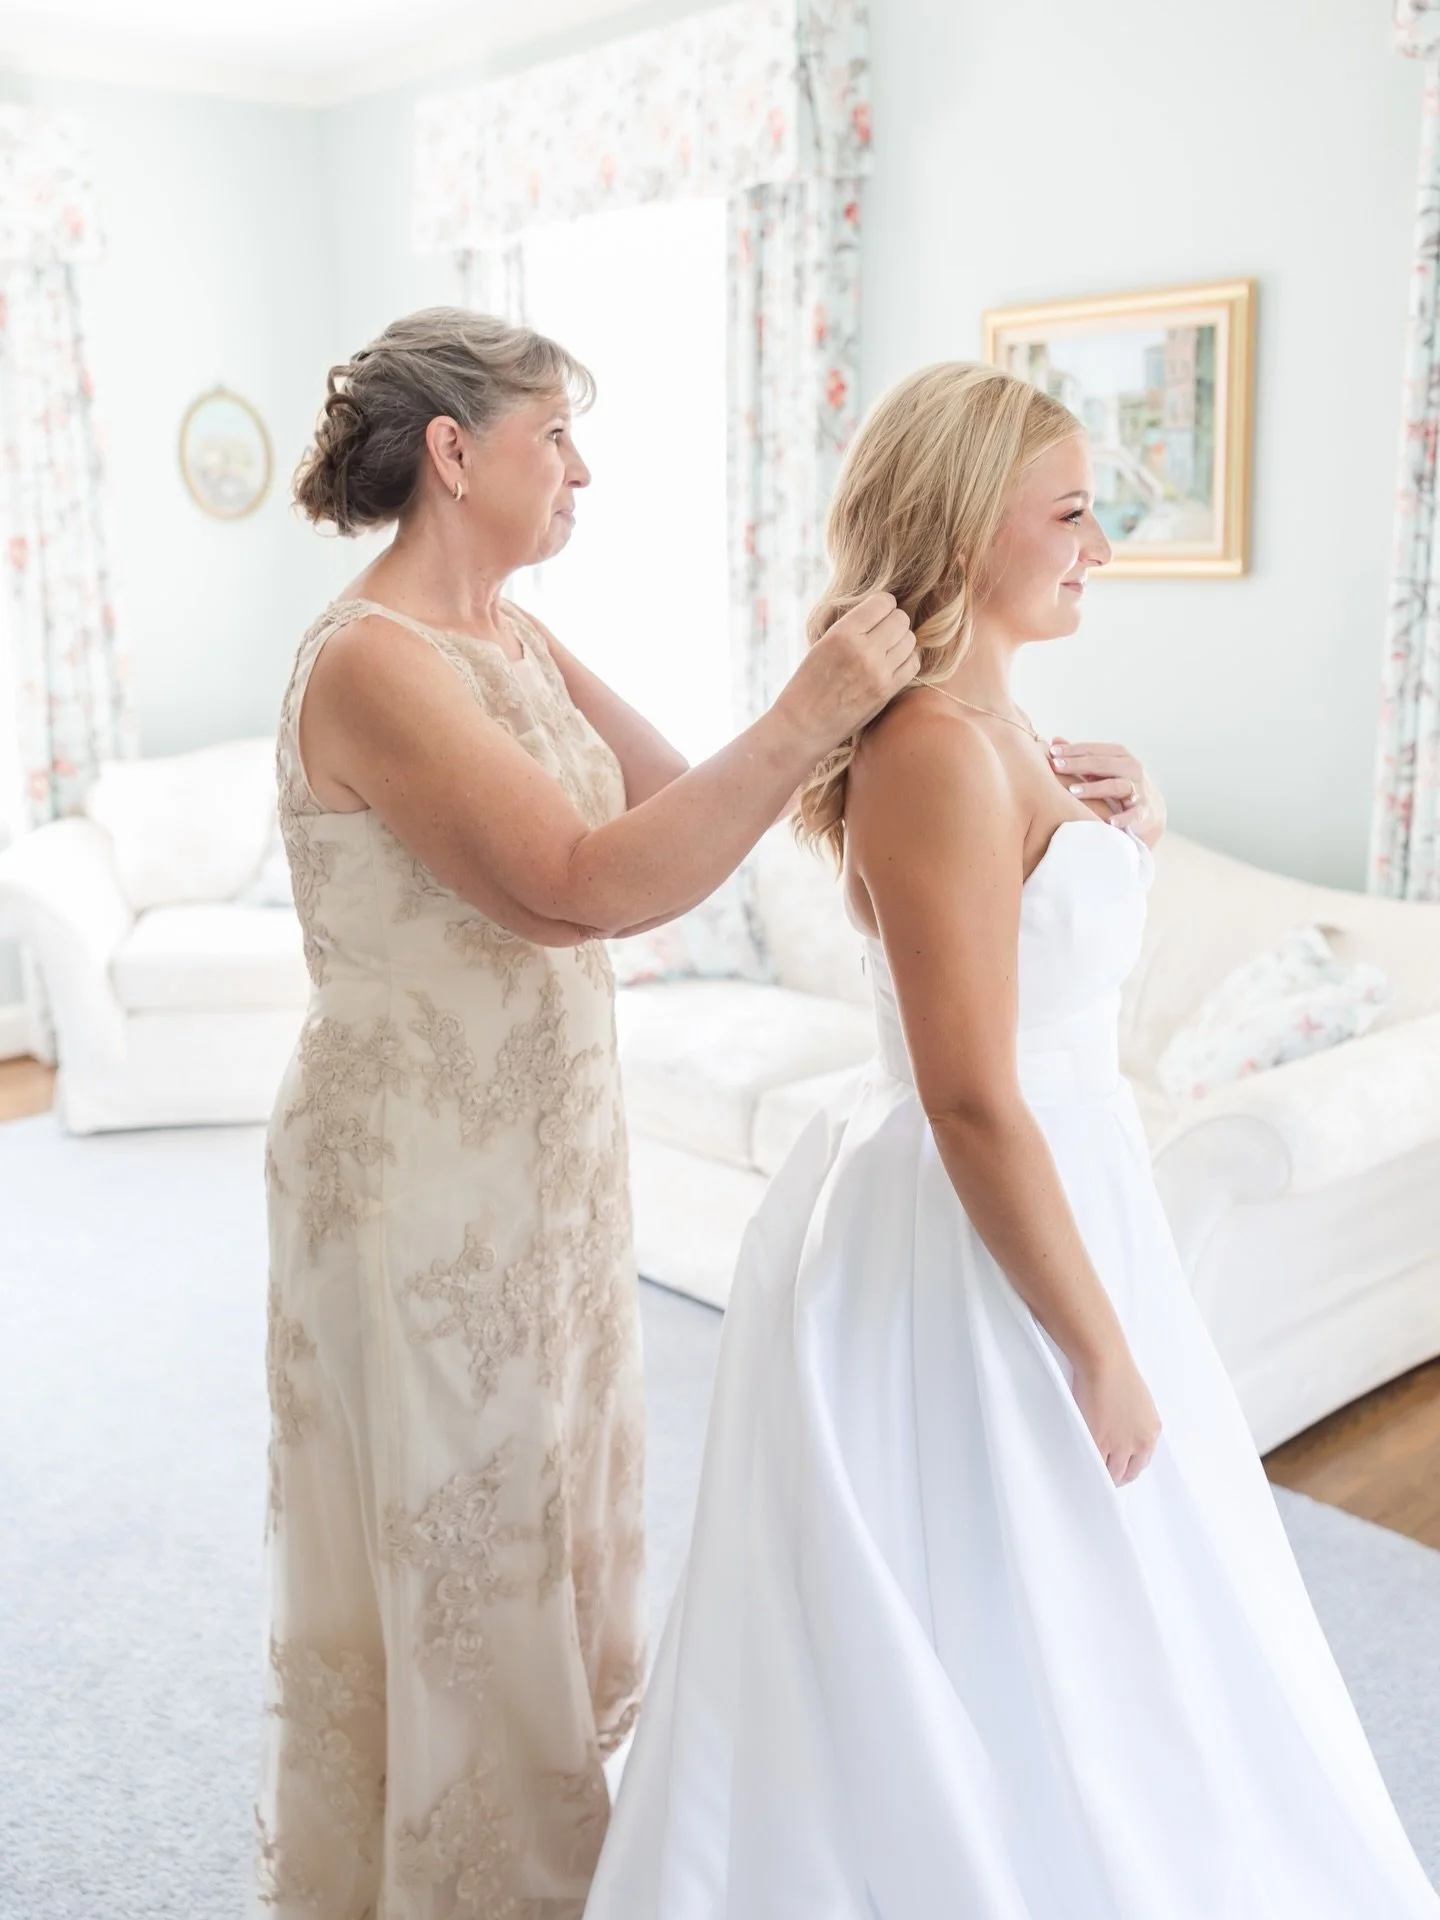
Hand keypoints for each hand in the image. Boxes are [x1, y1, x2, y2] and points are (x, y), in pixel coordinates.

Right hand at [778, 591, 918, 755]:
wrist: (802, 725)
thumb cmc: (808, 684)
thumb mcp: (823, 644)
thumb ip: (852, 627)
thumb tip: (882, 610)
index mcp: (842, 634)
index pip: (882, 602)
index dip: (883, 605)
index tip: (877, 613)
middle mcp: (863, 651)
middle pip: (901, 620)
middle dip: (894, 622)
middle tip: (883, 632)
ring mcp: (878, 673)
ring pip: (910, 640)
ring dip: (902, 641)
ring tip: (887, 649)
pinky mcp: (886, 692)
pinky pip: (913, 664)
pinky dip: (907, 660)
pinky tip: (893, 664)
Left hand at [1048, 737, 1166, 846]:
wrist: (1151, 812)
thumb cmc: (1120, 787)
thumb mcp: (1102, 770)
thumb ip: (1081, 757)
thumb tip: (1055, 741)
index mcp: (1120, 757)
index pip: (1094, 750)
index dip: (1073, 750)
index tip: (1052, 753)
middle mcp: (1131, 769)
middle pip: (1103, 764)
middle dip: (1078, 764)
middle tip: (1057, 766)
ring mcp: (1139, 790)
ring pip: (1116, 785)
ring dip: (1094, 788)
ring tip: (1073, 791)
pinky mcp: (1144, 813)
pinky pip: (1134, 814)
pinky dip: (1123, 818)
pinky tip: (1109, 822)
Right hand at [1070, 1344, 1160, 1485]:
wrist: (1105, 1363)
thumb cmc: (1117, 1372)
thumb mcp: (1137, 1402)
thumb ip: (1133, 1422)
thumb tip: (1120, 1431)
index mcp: (1152, 1431)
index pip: (1142, 1462)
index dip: (1128, 1466)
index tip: (1119, 1467)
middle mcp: (1140, 1442)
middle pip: (1129, 1472)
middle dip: (1116, 1475)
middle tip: (1104, 1475)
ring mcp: (1121, 1445)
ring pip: (1112, 1473)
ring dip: (1102, 1474)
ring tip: (1090, 1473)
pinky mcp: (1100, 1442)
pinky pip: (1095, 1465)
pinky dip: (1090, 1467)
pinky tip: (1082, 1467)